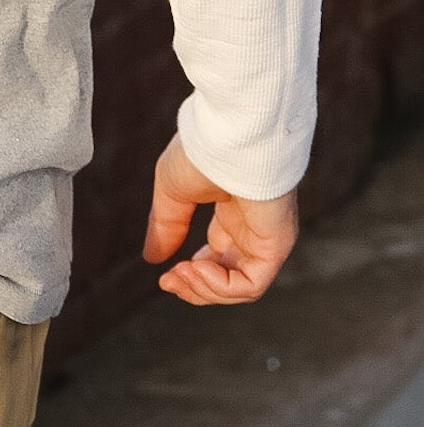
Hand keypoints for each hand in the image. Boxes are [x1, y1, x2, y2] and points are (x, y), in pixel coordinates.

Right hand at [143, 132, 297, 304]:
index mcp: (233, 211)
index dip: (191, 274)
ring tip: (179, 275)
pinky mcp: (275, 245)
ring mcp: (266, 238)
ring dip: (204, 290)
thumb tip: (152, 259)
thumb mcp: (172, 192)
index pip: (218, 258)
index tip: (164, 276)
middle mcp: (253, 228)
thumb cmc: (201, 152)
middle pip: (228, 277)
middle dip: (195, 287)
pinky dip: (221, 287)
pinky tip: (196, 269)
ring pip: (240, 287)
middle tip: (169, 282)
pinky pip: (251, 284)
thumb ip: (166, 227)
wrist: (226, 136)